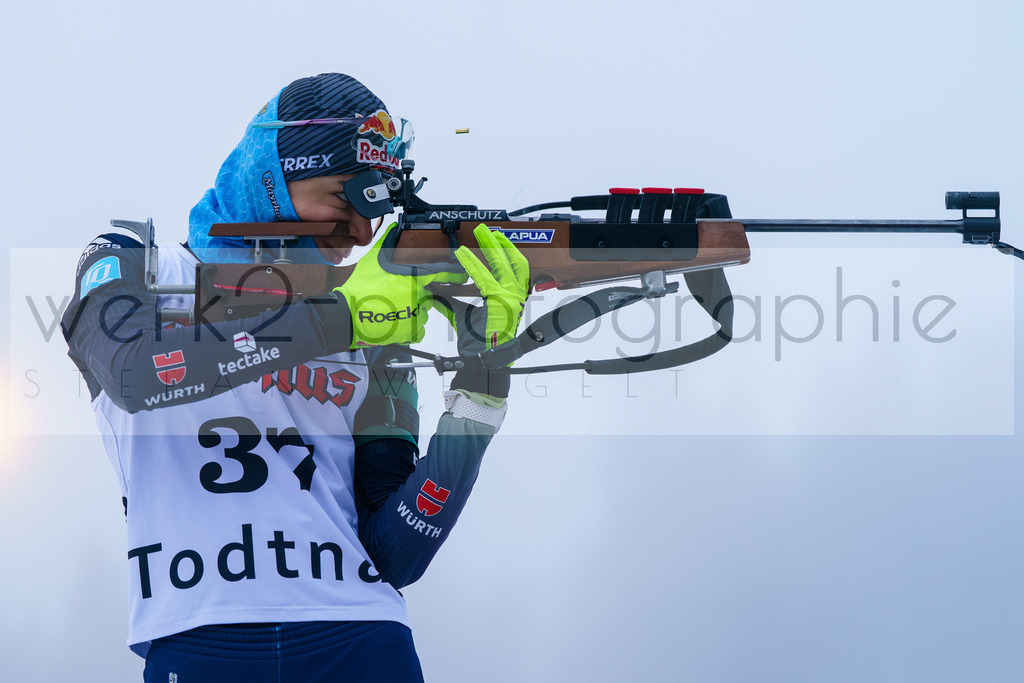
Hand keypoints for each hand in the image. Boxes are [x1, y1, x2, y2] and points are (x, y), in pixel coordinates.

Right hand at [335, 223, 466, 346]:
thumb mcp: (373, 260)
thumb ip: (387, 243)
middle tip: (397, 297)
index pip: (443, 274)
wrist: (351, 316)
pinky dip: (410, 327)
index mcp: (414, 278)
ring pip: (421, 313)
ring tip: (392, 309)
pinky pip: (418, 330)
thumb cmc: (362, 288)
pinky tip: (396, 322)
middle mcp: (420, 296)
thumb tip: (394, 229)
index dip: (454, 275)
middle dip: (417, 296)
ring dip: (412, 311)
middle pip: (427, 296)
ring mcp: (417, 315)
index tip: (461, 277)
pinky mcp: (412, 331)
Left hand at [446, 224, 530, 356]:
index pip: (514, 269)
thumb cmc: (477, 342)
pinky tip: (462, 256)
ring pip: (506, 265)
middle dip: (501, 243)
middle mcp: (516, 297)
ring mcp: (512, 299)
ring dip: (492, 247)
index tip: (494, 240)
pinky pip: (485, 278)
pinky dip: (472, 265)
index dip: (505, 252)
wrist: (481, 360)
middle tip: (486, 230)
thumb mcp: (462, 315)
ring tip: (481, 233)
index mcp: (512, 299)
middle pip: (514, 262)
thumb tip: (433, 291)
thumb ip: (450, 301)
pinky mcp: (502, 302)